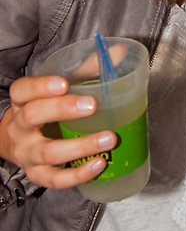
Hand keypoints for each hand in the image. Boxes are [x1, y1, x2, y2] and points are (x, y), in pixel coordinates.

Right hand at [0, 74, 116, 187]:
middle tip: (93, 105)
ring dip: (81, 146)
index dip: (41, 86)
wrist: (22, 143)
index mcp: (23, 102)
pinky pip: (57, 178)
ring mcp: (28, 154)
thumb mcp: (60, 89)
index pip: (22, 90)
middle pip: (34, 116)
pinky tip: (99, 164)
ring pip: (49, 152)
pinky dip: (79, 174)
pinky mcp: (39, 175)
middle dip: (63, 110)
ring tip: (109, 138)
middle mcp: (20, 128)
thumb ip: (87, 70)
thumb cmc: (46, 110)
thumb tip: (118, 52)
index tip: (64, 83)